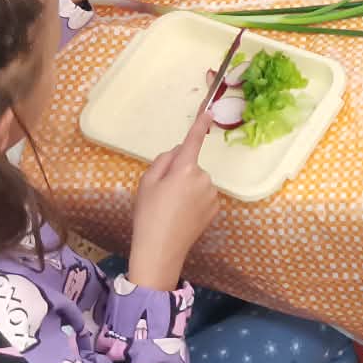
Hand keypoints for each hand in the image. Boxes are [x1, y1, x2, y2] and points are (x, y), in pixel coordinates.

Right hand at [127, 99, 220, 290]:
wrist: (160, 250)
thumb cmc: (148, 214)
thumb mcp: (147, 182)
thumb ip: (163, 161)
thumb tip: (178, 153)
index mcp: (185, 168)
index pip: (193, 141)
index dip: (200, 125)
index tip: (209, 112)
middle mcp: (203, 178)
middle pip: (190, 166)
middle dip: (179, 174)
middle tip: (162, 195)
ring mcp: (212, 194)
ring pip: (197, 182)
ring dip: (187, 189)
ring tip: (171, 209)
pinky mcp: (215, 208)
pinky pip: (203, 196)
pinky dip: (195, 201)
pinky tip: (182, 216)